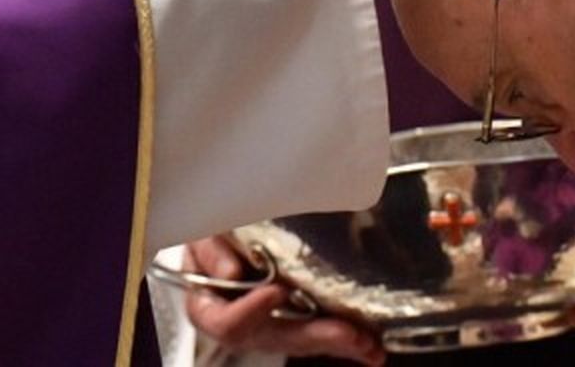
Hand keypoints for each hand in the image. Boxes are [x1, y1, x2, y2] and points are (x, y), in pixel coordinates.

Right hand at [183, 237, 385, 364]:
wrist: (225, 230)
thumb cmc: (212, 232)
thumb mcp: (203, 233)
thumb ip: (210, 250)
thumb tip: (229, 273)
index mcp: (210, 307)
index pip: (226, 322)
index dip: (250, 310)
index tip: (276, 290)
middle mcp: (244, 325)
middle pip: (277, 338)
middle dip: (315, 336)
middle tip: (348, 334)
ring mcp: (272, 326)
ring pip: (305, 341)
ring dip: (339, 342)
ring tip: (371, 345)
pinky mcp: (297, 319)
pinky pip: (320, 332)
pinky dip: (346, 337)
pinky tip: (371, 343)